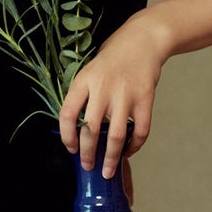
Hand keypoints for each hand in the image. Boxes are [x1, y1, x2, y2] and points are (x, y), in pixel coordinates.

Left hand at [59, 14, 166, 183]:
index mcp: (84, 81)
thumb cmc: (113, 59)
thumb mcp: (90, 71)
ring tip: (108, 171)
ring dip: (110, 159)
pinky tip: (128, 152)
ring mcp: (125, 95)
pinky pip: (140, 131)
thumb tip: (78, 132)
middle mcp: (103, 89)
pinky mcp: (145, 99)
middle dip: (87, 154)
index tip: (70, 149)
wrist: (143, 40)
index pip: (67, 114)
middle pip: (90, 130)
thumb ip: (84, 96)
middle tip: (88, 166)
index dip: (66, 136)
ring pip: (115, 137)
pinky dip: (134, 146)